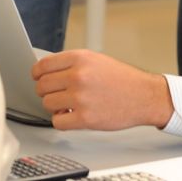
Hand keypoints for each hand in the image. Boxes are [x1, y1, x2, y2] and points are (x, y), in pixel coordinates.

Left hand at [33, 50, 172, 130]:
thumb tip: (47, 71)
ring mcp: (81, 98)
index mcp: (79, 59)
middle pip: (42, 86)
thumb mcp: (95, 60)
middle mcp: (78, 76)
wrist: (144, 96)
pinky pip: (57, 122)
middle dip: (45, 91)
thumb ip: (71, 63)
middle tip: (55, 94)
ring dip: (54, 106)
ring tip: (67, 105)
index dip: (37, 74)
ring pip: (47, 104)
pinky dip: (61, 121)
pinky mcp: (85, 118)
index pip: (43, 66)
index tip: (37, 78)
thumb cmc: (122, 79)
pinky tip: (71, 116)